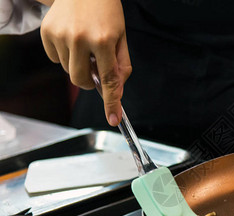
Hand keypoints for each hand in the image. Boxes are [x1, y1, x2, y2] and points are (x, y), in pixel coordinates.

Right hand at [39, 0, 131, 125]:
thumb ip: (121, 65)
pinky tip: (72, 39)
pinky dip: (65, 55)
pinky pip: (55, 59)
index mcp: (103, 40)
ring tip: (85, 44)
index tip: (113, 119)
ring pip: (68, 71)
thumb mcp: (121, 36)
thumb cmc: (106, 11)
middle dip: (90, 81)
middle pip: (81, 81)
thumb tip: (118, 91)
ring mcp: (60, 35)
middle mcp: (80, 38)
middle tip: (95, 67)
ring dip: (78, 65)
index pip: (108, 80)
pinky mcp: (46, 32)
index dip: (111, 102)